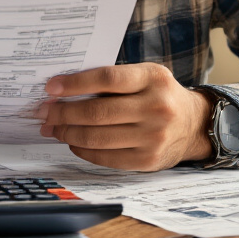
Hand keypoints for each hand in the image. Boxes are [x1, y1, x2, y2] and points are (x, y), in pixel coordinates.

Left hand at [38, 63, 213, 170]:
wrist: (194, 125)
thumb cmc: (159, 96)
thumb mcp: (145, 76)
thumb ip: (113, 80)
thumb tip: (64, 90)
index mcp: (153, 78)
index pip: (107, 78)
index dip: (74, 83)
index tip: (50, 88)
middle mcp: (156, 108)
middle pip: (96, 112)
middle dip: (62, 113)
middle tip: (44, 112)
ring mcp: (153, 137)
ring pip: (97, 137)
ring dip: (67, 133)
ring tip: (52, 128)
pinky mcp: (148, 160)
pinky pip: (105, 157)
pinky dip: (82, 150)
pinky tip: (72, 142)